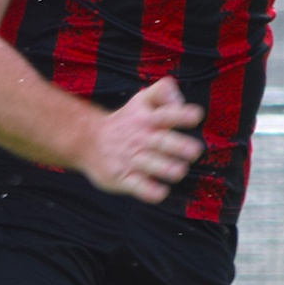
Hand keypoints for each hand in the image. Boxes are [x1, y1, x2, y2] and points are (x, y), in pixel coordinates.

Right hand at [80, 77, 202, 202]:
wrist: (88, 140)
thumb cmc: (125, 122)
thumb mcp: (141, 100)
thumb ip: (163, 92)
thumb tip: (181, 100)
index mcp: (146, 119)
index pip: (166, 114)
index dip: (181, 114)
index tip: (196, 116)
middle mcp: (140, 139)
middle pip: (162, 141)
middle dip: (179, 146)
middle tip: (195, 151)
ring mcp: (130, 159)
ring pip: (151, 165)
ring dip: (167, 168)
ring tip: (179, 171)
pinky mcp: (122, 178)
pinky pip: (138, 187)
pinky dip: (150, 191)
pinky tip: (161, 192)